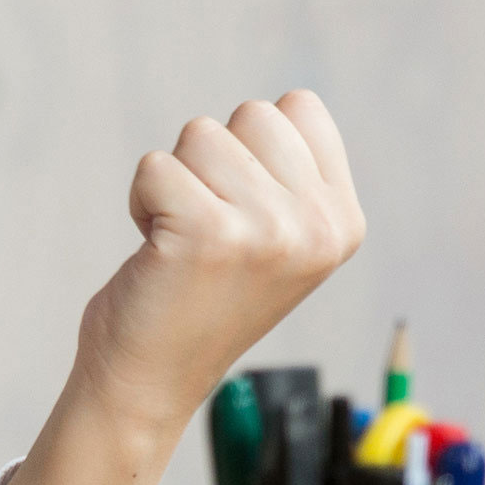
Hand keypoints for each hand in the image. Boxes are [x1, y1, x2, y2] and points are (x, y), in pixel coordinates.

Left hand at [77, 90, 366, 441]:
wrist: (151, 379)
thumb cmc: (201, 294)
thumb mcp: (278, 236)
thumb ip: (291, 177)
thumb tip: (289, 105)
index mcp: (343, 220)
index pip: (299, 108)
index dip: (250, 146)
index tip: (241, 207)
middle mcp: (318, 226)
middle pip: (251, 114)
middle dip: (210, 160)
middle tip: (205, 227)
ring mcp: (269, 231)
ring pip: (200, 134)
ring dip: (174, 181)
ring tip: (182, 240)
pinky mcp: (208, 235)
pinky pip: (154, 167)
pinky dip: (141, 200)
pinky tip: (157, 250)